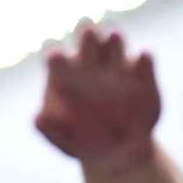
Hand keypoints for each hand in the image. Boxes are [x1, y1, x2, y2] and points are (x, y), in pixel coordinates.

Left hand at [35, 24, 160, 172]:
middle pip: (87, 40)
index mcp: (64, 77)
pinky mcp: (142, 75)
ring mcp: (116, 67)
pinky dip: (143, 60)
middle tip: (87, 31)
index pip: (55, 59)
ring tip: (114, 35)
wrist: (119, 151)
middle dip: (87, 34)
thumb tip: (38, 119)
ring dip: (115, 40)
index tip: (53, 56)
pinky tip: (141, 58)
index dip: (55, 56)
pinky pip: (144, 60)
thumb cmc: (83, 143)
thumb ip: (50, 131)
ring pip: (115, 43)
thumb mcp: (64, 142)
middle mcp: (90, 65)